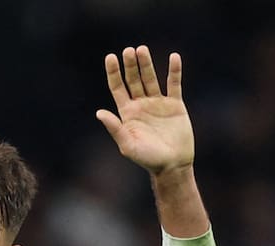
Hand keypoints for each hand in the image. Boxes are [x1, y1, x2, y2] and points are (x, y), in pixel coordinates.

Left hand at [96, 45, 194, 175]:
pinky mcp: (175, 105)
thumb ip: (115, 128)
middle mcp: (141, 105)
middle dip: (130, 65)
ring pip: (150, 79)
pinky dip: (174, 71)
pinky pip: (174, 84)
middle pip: (133, 80)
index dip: (114, 72)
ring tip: (141, 50)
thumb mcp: (127, 145)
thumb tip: (99, 112)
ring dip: (146, 64)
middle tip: (128, 50)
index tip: (110, 57)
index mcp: (127, 113)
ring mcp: (158, 103)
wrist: (172, 165)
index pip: (118, 88)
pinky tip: (174, 57)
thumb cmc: (147, 158)